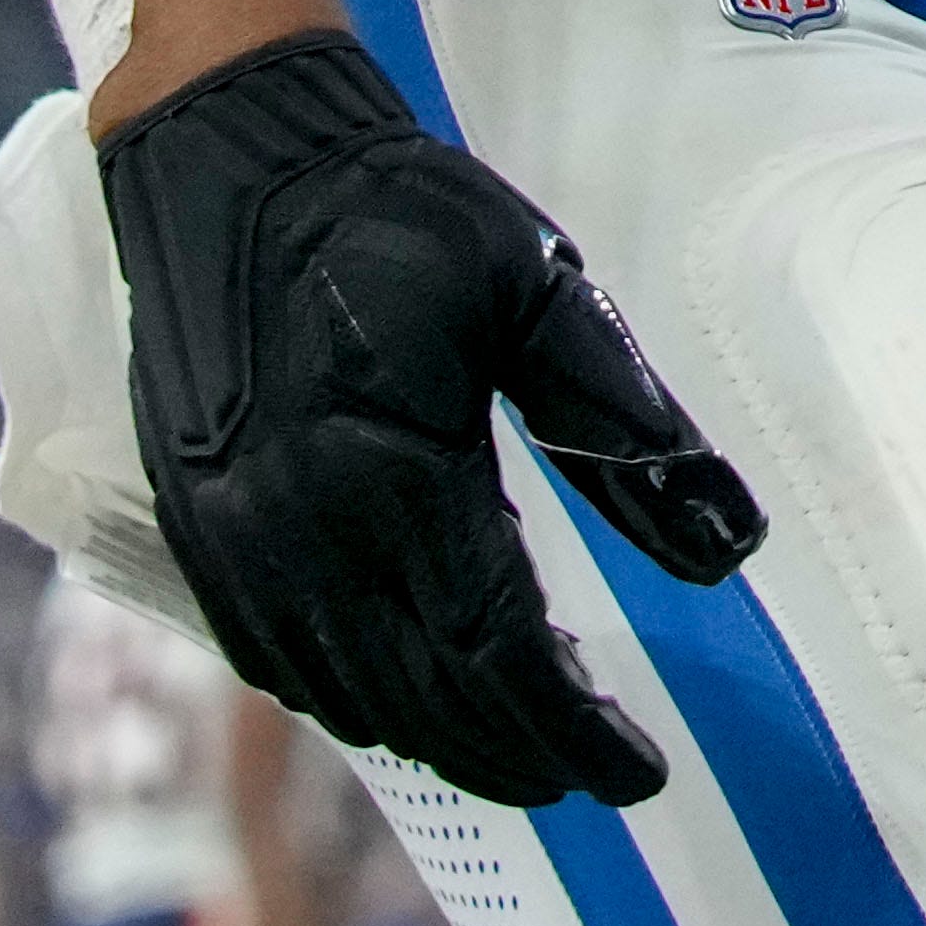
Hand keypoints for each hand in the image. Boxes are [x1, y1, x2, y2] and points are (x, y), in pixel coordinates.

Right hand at [99, 32, 765, 805]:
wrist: (227, 155)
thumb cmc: (393, 210)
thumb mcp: (540, 289)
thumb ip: (626, 423)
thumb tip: (731, 544)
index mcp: (394, 476)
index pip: (499, 655)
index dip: (574, 728)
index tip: (641, 770)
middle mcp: (299, 535)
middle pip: (425, 702)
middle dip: (518, 753)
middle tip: (595, 769)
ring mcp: (234, 545)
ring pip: (348, 699)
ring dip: (439, 738)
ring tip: (521, 744)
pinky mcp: (193, 533)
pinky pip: (276, 666)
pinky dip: (352, 702)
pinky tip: (403, 697)